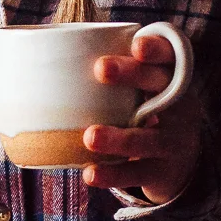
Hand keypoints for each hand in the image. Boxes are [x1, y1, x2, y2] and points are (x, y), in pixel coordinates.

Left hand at [81, 33, 201, 204]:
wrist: (181, 162)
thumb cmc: (145, 113)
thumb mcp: (140, 90)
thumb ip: (110, 72)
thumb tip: (40, 54)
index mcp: (169, 79)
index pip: (168, 57)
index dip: (156, 50)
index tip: (137, 45)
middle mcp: (179, 106)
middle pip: (161, 87)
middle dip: (133, 75)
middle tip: (100, 68)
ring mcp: (173, 141)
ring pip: (149, 138)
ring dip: (119, 137)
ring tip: (90, 136)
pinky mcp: (163, 171)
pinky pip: (137, 173)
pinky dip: (112, 175)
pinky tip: (89, 173)